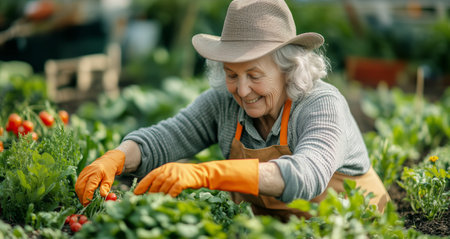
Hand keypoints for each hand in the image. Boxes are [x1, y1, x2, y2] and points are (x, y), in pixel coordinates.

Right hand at [75, 150, 124, 205]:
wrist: (107, 161)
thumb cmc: (109, 171)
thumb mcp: (110, 179)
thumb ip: (105, 187)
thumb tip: (103, 195)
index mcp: (96, 173)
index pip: (89, 186)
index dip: (87, 196)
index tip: (88, 204)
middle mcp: (88, 172)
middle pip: (80, 187)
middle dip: (82, 197)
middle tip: (86, 205)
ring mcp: (83, 172)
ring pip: (78, 186)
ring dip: (80, 195)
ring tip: (85, 201)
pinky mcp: (81, 174)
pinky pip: (78, 184)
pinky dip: (79, 191)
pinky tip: (83, 195)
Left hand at [134, 159, 258, 196]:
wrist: (202, 173)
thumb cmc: (186, 176)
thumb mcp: (173, 174)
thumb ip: (162, 179)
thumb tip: (150, 190)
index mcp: (165, 167)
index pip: (150, 176)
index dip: (142, 185)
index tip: (136, 193)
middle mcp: (169, 169)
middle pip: (156, 182)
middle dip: (149, 192)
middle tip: (145, 200)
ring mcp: (176, 174)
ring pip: (164, 186)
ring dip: (159, 195)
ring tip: (155, 202)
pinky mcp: (183, 180)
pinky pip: (174, 189)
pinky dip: (170, 194)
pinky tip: (167, 199)